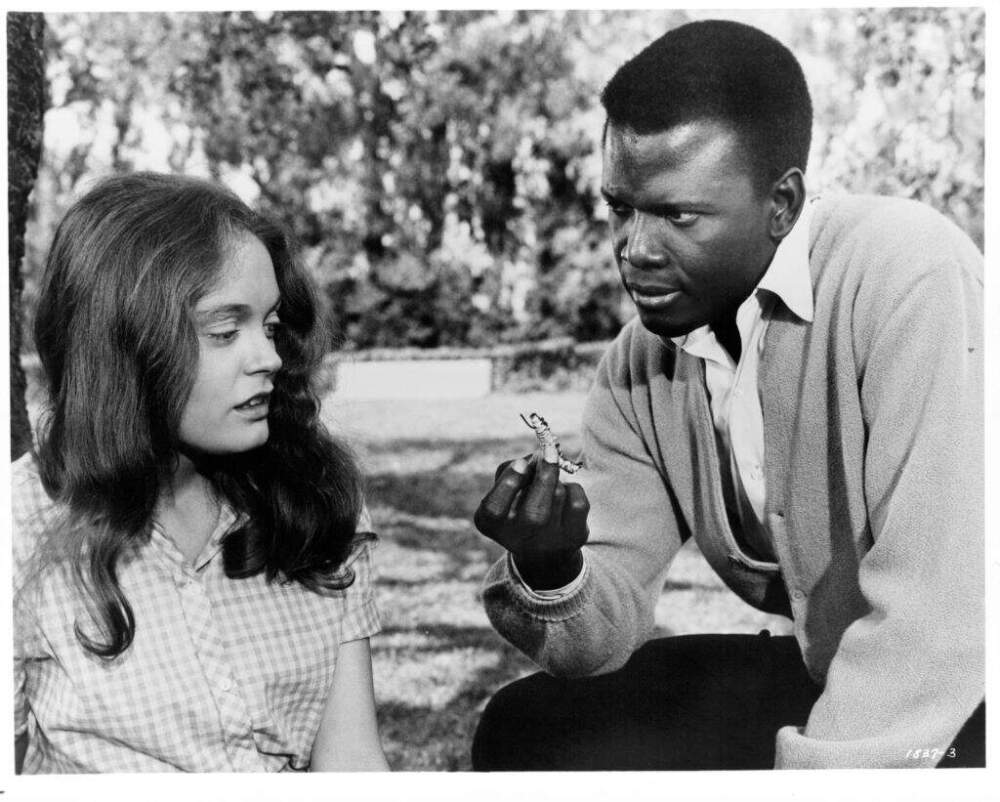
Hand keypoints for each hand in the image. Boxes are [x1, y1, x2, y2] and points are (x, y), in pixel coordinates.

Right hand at [473, 445, 589, 589]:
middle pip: (535, 511)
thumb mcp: (504, 491)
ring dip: (555, 479)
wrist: (543, 551)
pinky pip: (577, 501)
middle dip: (545, 474)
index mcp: (493, 524)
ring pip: (558, 495)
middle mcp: (519, 539)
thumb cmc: (517, 508)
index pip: (495, 508)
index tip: (521, 463)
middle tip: (548, 453)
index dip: (509, 483)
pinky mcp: (574, 537)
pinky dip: (573, 488)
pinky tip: (564, 494)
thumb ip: (511, 469)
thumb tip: (539, 456)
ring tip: (549, 482)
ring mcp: (549, 541)